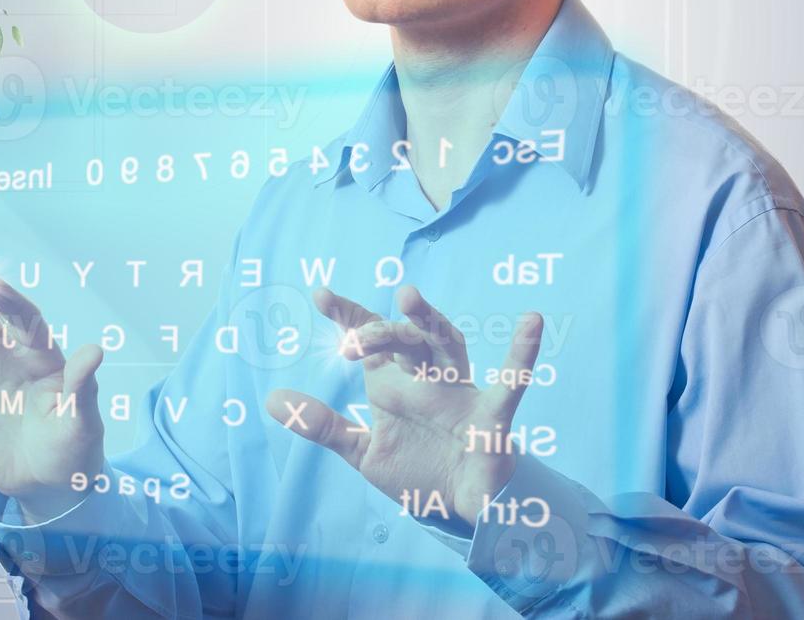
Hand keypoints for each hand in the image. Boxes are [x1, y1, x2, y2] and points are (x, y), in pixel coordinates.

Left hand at [265, 284, 542, 530]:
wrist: (460, 510)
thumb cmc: (417, 470)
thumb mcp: (362, 451)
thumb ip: (321, 425)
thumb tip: (271, 399)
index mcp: (396, 382)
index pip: (369, 337)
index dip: (347, 314)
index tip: (320, 294)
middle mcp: (427, 377)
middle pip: (404, 339)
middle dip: (379, 332)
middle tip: (354, 340)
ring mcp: (461, 391)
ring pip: (445, 344)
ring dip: (428, 321)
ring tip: (409, 296)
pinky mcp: (492, 416)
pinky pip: (511, 382)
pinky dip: (522, 355)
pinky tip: (532, 322)